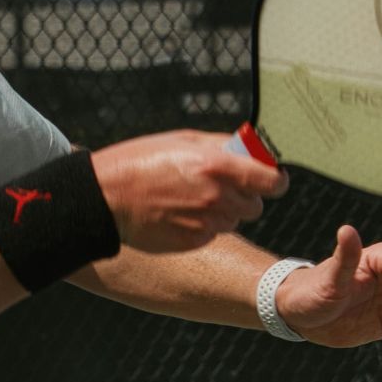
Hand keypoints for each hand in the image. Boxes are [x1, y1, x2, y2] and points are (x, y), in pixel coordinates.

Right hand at [90, 131, 289, 253]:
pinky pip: (213, 233)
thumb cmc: (141, 161)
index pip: (273, 181)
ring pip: (234, 220)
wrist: (106, 197)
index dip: (275, 180)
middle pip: (256, 205)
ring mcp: (207, 222)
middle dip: (245, 196)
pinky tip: (180, 213)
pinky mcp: (194, 241)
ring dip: (223, 211)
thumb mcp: (184, 140)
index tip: (270, 179)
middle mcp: (217, 197)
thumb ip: (222, 145)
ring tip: (192, 198)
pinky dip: (204, 225)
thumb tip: (250, 149)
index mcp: (218, 166)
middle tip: (222, 186)